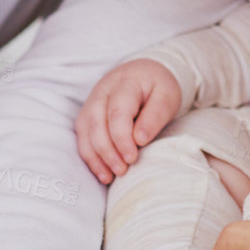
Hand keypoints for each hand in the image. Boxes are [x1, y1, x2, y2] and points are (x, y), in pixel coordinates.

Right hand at [75, 58, 181, 183]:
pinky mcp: (88, 113)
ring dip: (96, 157)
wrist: (145, 73)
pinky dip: (90, 156)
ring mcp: (92, 101)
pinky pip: (82, 136)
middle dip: (107, 151)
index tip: (132, 158)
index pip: (117, 113)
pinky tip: (102, 172)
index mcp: (126, 83)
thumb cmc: (158, 87)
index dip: (122, 139)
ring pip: (85, 130)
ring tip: (110, 177)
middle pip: (96, 123)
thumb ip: (155, 116)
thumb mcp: (167, 97)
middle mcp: (103, 91)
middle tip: (122, 170)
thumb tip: (139, 139)